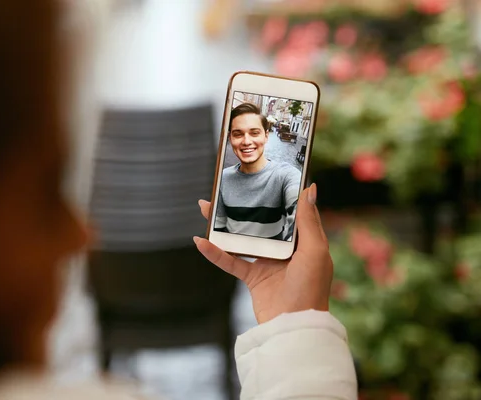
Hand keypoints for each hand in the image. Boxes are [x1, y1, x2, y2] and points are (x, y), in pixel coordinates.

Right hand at [194, 183, 332, 323]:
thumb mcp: (315, 250)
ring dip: (222, 225)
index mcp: (302, 240)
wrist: (294, 327)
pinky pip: (230, 262)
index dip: (276, 194)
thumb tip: (310, 189)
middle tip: (225, 189)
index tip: (263, 175)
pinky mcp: (252, 278)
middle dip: (242, 206)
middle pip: (259, 221)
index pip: (288, 211)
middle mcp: (284, 249)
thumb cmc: (311, 288)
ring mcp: (266, 263)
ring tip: (205, 208)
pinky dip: (215, 253)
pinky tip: (201, 241)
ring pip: (241, 238)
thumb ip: (308, 221)